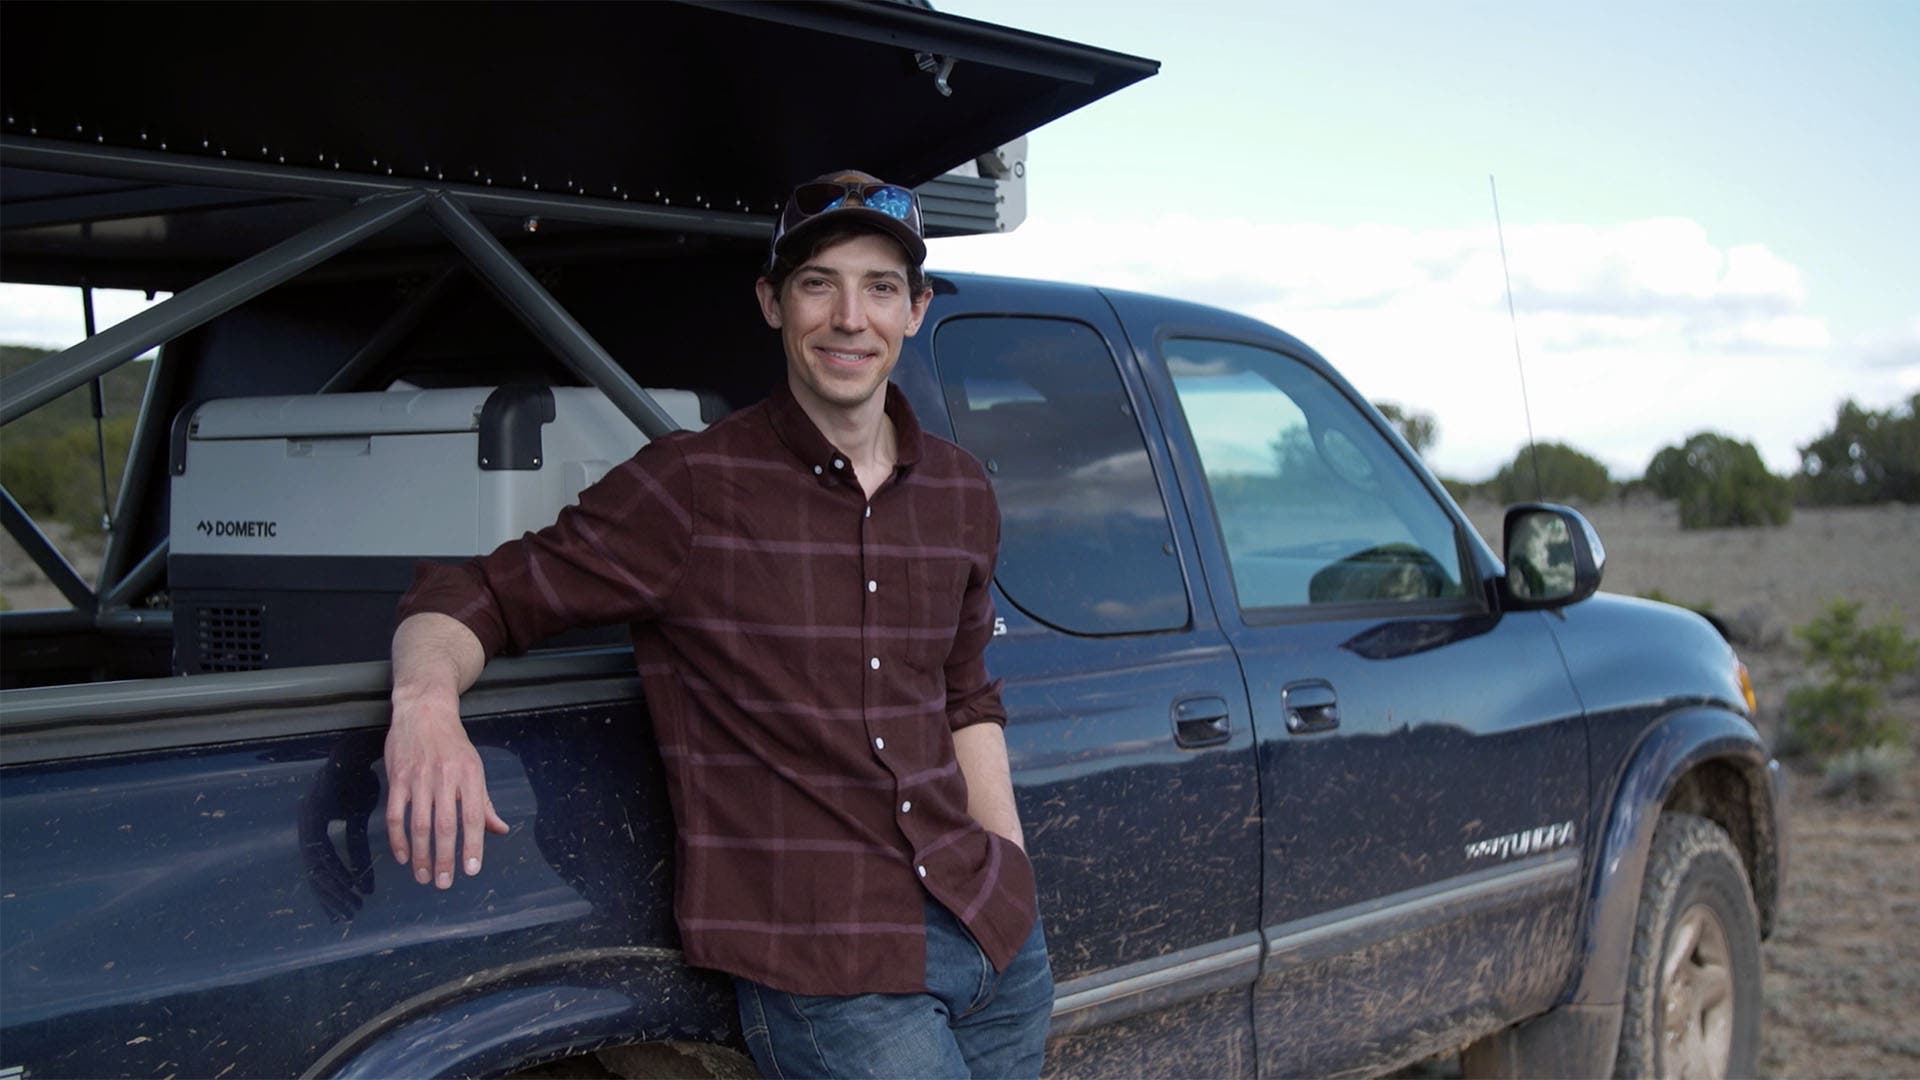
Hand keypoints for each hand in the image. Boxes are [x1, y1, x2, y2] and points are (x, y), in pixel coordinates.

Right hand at [384, 688, 509, 887]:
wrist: (424, 710)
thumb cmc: (453, 744)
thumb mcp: (475, 768)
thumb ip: (485, 803)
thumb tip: (500, 830)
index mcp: (470, 775)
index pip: (473, 817)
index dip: (473, 845)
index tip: (472, 870)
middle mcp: (445, 777)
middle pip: (445, 826)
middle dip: (444, 858)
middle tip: (444, 883)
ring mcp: (419, 778)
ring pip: (419, 824)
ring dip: (421, 854)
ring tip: (423, 876)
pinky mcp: (397, 778)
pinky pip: (396, 814)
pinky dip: (398, 838)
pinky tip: (403, 856)